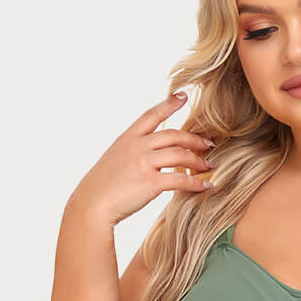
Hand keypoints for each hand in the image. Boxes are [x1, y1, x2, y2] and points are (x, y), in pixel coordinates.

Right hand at [66, 93, 214, 226]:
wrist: (92, 204)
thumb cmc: (102, 186)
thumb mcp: (114, 158)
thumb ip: (133, 151)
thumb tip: (150, 153)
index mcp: (128, 138)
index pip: (152, 114)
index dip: (169, 104)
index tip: (183, 96)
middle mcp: (137, 146)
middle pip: (174, 135)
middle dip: (194, 139)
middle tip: (208, 144)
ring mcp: (144, 163)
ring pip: (180, 154)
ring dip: (198, 160)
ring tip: (209, 165)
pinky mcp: (150, 182)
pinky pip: (180, 180)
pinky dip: (196, 183)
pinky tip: (206, 185)